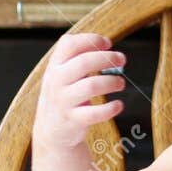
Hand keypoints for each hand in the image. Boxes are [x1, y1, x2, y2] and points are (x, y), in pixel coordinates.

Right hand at [33, 33, 126, 152]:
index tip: (108, 44)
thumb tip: (105, 43)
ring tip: (120, 83)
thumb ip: (77, 57)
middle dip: (107, 58)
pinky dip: (110, 108)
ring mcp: (63, 101)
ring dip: (112, 81)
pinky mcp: (72, 120)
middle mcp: (56, 82)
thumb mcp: (62, 73)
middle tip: (122, 60)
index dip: (91, 40)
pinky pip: (94, 113)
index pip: (69, 44)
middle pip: (83, 62)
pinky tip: (118, 105)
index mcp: (55, 66)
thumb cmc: (63, 96)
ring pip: (91, 86)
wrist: (50, 130)